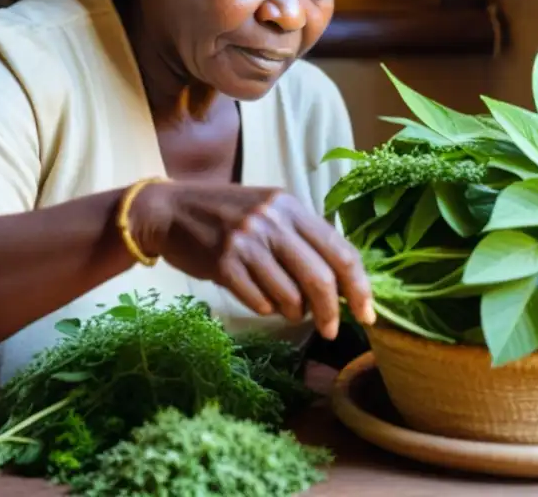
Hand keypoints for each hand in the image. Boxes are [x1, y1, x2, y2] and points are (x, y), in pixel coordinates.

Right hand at [130, 181, 374, 339]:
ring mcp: (247, 241)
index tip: (367, 313)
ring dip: (293, 312)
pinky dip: (264, 308)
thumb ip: (302, 240)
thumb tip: (341, 286)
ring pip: (290, 296)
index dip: (359, 287)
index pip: (340, 251)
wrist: (170, 210)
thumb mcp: (269, 212)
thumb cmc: (226, 215)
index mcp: (291, 207)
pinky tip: (257, 298)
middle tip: (330, 330)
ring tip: (283, 306)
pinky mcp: (224, 263)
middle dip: (331, 312)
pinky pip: (259, 302)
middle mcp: (273, 220)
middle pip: (320, 278)